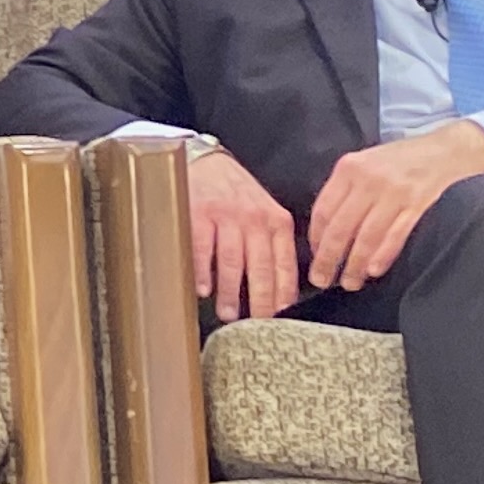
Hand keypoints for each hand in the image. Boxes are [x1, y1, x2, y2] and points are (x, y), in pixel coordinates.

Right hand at [186, 144, 301, 321]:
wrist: (204, 159)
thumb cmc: (235, 192)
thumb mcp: (264, 211)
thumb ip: (273, 243)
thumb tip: (281, 289)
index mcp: (275, 220)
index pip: (285, 263)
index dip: (284, 293)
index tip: (281, 316)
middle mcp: (254, 217)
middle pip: (261, 267)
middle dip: (261, 300)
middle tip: (258, 325)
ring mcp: (226, 215)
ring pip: (232, 261)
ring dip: (230, 292)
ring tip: (229, 314)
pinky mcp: (199, 212)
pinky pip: (203, 248)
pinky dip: (203, 272)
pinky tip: (203, 289)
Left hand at [304, 120, 483, 293]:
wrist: (442, 150)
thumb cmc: (399, 160)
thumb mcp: (364, 163)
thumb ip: (345, 189)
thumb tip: (324, 230)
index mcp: (349, 168)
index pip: (323, 210)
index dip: (316, 238)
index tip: (314, 257)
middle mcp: (368, 180)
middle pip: (341, 227)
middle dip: (328, 258)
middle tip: (321, 280)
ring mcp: (393, 193)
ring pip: (367, 237)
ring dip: (355, 264)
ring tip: (349, 283)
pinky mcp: (416, 204)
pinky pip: (395, 236)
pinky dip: (382, 256)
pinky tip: (373, 271)